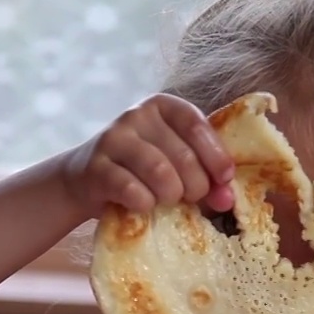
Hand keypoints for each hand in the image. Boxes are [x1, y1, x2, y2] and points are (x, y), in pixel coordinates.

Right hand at [62, 93, 234, 216]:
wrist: (86, 181)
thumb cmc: (139, 171)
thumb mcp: (174, 165)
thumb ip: (204, 176)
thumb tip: (227, 198)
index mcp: (162, 107)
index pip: (196, 124)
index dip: (215, 154)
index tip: (224, 179)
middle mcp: (136, 115)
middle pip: (182, 154)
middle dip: (195, 185)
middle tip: (191, 198)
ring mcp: (113, 139)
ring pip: (159, 171)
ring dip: (171, 195)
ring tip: (168, 201)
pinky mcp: (96, 167)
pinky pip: (131, 189)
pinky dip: (145, 203)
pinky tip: (144, 205)